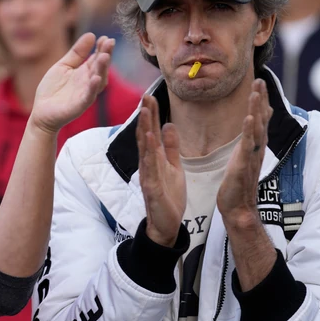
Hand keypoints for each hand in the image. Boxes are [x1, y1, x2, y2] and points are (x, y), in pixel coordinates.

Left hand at [29, 33, 112, 133]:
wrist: (42, 112)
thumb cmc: (52, 90)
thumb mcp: (63, 66)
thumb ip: (77, 52)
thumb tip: (91, 34)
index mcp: (85, 72)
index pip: (97, 58)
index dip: (102, 48)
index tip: (105, 37)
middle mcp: (89, 82)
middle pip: (100, 67)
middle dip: (105, 54)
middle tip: (109, 42)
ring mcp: (86, 94)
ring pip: (98, 81)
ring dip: (102, 69)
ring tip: (104, 56)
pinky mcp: (79, 105)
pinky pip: (88, 96)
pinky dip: (93, 88)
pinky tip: (96, 78)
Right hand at [136, 94, 185, 246]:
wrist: (168, 224)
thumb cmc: (169, 196)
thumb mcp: (174, 167)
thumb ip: (171, 147)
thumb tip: (168, 125)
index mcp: (154, 159)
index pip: (151, 132)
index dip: (151, 115)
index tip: (150, 96)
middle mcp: (147, 164)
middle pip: (145, 135)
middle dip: (145, 116)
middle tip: (145, 96)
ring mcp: (148, 175)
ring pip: (145, 148)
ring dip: (144, 129)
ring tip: (144, 111)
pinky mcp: (151, 187)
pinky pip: (150, 167)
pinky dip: (149, 152)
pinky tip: (150, 139)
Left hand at [217, 79, 272, 225]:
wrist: (238, 207)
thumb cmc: (239, 182)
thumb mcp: (245, 156)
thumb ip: (250, 140)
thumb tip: (254, 125)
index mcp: (255, 145)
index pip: (260, 118)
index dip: (261, 101)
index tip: (260, 82)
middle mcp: (256, 148)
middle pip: (261, 119)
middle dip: (261, 99)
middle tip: (260, 80)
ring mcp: (251, 156)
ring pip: (256, 129)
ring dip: (256, 110)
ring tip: (255, 93)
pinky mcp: (243, 165)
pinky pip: (247, 145)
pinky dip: (248, 131)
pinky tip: (248, 118)